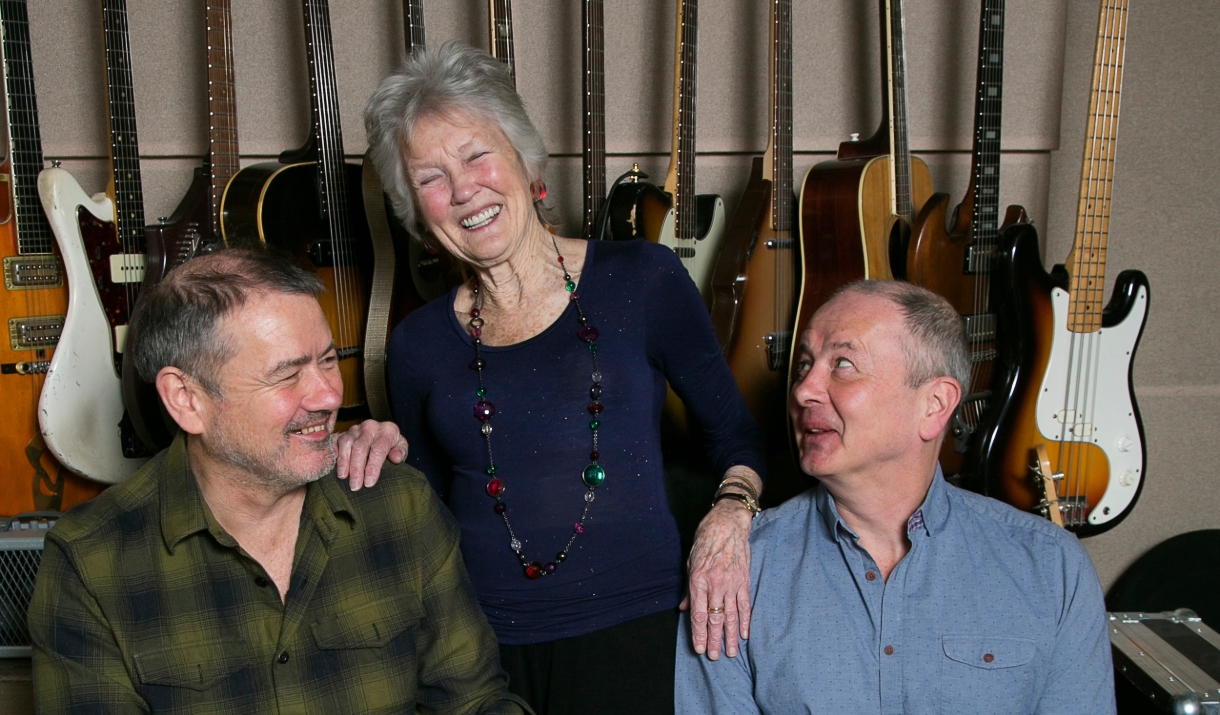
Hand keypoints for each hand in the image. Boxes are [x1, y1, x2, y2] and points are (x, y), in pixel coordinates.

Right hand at [335, 420, 408, 489]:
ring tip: (343, 477)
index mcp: (387, 430)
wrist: (381, 435)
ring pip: (346, 443)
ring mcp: (355, 429)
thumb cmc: (392, 446)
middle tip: (355, 486)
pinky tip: (333, 466)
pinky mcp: (343, 432)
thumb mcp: (401, 448)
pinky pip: (335, 441)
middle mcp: (370, 426)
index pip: (378, 449)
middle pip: (360, 447)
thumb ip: (400, 452)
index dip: (373, 467)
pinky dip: (334, 453)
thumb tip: (395, 458)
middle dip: (357, 468)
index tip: (369, 483)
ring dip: (344, 462)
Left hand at [680, 500, 753, 659]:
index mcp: (699, 580)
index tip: (699, 649)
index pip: (698, 614)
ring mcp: (732, 583)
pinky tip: (745, 634)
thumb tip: (684, 608)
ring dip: (731, 636)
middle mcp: (716, 584)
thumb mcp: (690, 563)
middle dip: (714, 640)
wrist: (727, 524)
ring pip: (731, 615)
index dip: (698, 634)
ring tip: (731, 652)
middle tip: (715, 656)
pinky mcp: (744, 580)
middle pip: (715, 618)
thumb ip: (688, 589)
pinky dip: (746, 621)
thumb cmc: (705, 541)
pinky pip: (745, 605)